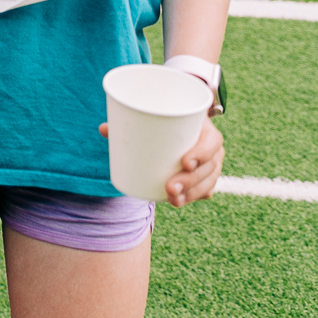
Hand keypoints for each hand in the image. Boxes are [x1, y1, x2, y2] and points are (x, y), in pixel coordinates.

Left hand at [98, 117, 223, 205]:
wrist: (178, 123)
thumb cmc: (165, 116)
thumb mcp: (153, 116)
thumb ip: (132, 121)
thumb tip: (105, 129)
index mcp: (203, 127)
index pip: (212, 141)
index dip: (203, 153)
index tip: (185, 163)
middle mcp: (211, 146)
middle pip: (209, 166)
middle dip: (191, 180)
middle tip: (170, 187)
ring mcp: (210, 162)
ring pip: (208, 181)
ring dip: (191, 193)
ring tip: (173, 199)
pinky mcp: (205, 174)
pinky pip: (205, 188)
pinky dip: (193, 196)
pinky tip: (180, 201)